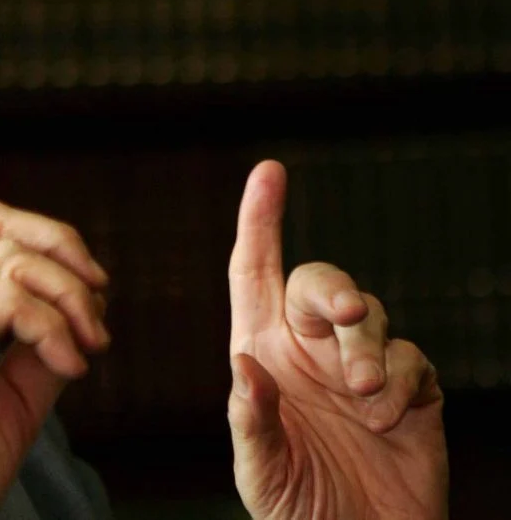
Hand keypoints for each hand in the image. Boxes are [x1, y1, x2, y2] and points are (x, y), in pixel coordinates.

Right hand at [0, 94, 109, 518]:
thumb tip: (80, 310)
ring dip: (73, 297)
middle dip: (64, 243)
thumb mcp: (18, 390)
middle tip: (100, 300)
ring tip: (92, 347)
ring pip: (13, 257)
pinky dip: (58, 328)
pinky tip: (72, 365)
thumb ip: (42, 339)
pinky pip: (12, 301)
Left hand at [228, 160, 447, 519]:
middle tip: (343, 316)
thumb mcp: (261, 472)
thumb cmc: (296, 509)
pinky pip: (412, 358)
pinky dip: (403, 383)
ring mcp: (360, 366)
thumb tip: (243, 363)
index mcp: (263, 353)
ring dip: (369, 349)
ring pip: (370, 314)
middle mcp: (308, 350)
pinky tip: (388, 421)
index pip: (255, 273)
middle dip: (333, 288)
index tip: (268, 171)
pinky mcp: (410, 389)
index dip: (260, 221)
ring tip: (365, 398)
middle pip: (318, 283)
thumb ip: (252, 420)